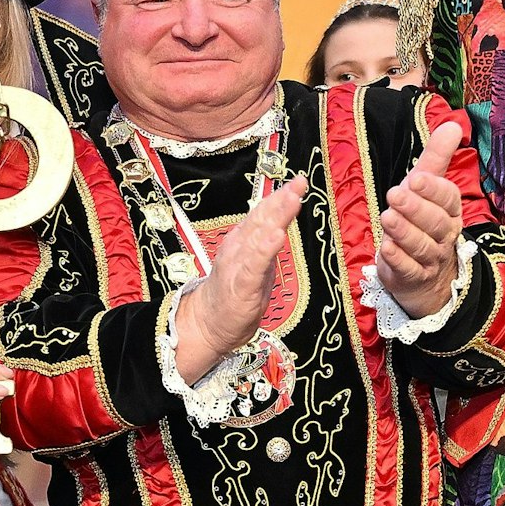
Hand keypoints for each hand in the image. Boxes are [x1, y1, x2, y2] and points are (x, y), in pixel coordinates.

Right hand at [174, 176, 306, 382]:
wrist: (206, 324)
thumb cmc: (233, 294)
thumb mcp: (253, 263)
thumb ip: (264, 242)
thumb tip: (280, 221)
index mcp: (243, 241)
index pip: (262, 214)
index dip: (280, 196)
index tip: (298, 181)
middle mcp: (239, 248)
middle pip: (261, 219)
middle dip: (281, 200)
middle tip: (298, 183)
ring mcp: (238, 266)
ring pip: (259, 237)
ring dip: (276, 217)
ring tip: (291, 200)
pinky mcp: (241, 286)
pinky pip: (254, 266)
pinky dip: (265, 250)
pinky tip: (276, 237)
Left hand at [373, 122, 466, 317]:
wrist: (426, 276)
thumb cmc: (422, 222)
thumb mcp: (426, 189)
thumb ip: (436, 157)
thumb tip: (453, 124)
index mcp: (450, 211)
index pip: (449, 199)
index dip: (434, 189)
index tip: (417, 178)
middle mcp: (444, 235)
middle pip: (436, 223)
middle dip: (416, 209)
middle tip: (394, 195)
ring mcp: (430, 259)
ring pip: (422, 246)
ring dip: (404, 232)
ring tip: (387, 218)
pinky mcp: (413, 278)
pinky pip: (408, 270)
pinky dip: (398, 259)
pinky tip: (387, 249)